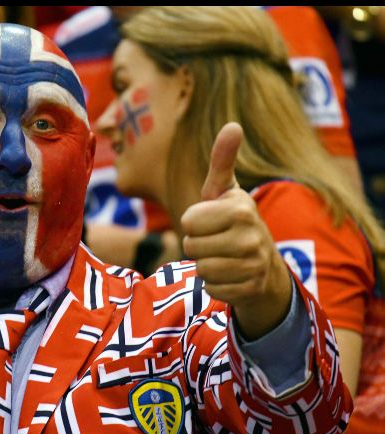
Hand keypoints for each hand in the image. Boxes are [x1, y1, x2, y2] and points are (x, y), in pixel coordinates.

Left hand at [180, 123, 291, 339]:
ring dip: (205, 265)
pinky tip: (231, 275)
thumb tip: (232, 125)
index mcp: (241, 209)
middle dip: (198, 245)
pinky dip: (215, 285)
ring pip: (200, 269)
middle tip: (217, 241)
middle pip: (190, 246)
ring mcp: (253, 266)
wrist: (264, 266)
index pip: (188, 221)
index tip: (212, 221)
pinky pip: (210, 289)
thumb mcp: (226, 191)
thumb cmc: (234, 222)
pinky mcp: (249, 290)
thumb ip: (223, 160)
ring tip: (223, 257)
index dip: (193, 222)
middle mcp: (251, 237)